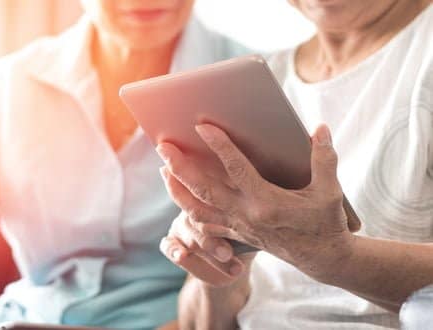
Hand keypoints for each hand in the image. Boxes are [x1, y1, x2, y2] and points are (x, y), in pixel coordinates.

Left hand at [157, 123, 359, 279]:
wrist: (321, 258)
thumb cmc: (325, 222)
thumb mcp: (330, 191)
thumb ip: (324, 158)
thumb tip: (320, 129)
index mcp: (267, 202)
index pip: (236, 169)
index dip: (219, 146)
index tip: (202, 126)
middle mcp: (246, 215)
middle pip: (204, 190)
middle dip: (181, 167)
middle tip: (164, 146)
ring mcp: (237, 226)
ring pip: (197, 210)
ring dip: (177, 190)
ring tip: (164, 169)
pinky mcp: (235, 234)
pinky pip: (205, 225)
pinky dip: (188, 211)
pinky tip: (179, 196)